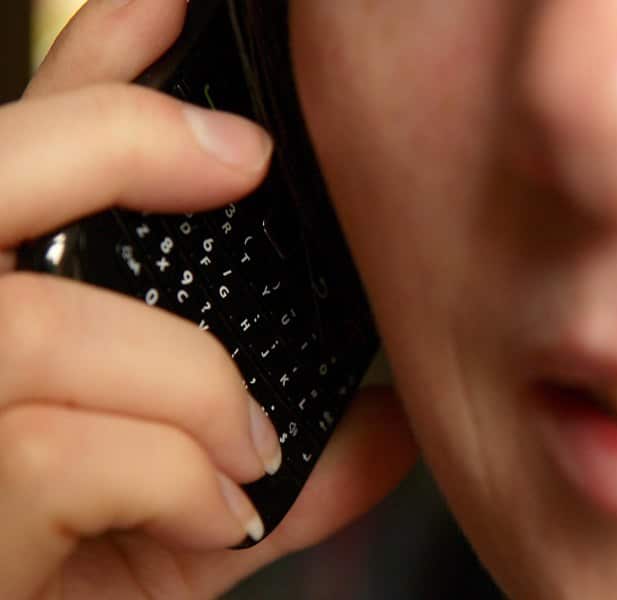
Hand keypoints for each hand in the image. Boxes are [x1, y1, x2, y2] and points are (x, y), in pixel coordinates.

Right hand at [0, 1, 416, 597]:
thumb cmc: (74, 573)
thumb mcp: (184, 502)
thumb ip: (291, 462)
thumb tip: (395, 420)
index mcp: (6, 296)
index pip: (35, 134)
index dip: (105, 52)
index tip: (185, 5)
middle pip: (7, 162)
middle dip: (126, 134)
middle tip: (247, 157)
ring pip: (50, 329)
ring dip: (192, 388)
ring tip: (248, 452)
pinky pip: (69, 450)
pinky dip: (172, 480)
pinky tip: (215, 516)